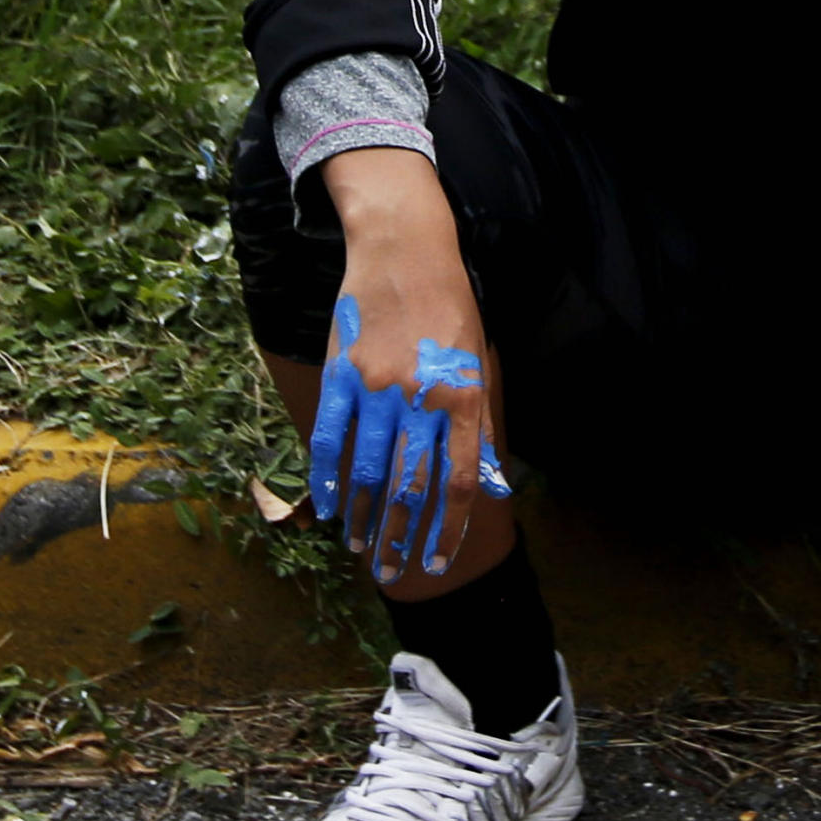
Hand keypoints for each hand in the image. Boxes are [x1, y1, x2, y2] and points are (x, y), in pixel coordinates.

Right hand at [307, 236, 509, 584]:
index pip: (458, 482)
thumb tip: (492, 486)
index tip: (438, 562)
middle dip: (401, 538)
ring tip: (362, 548)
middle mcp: (422, 396)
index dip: (447, 529)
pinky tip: (329, 509)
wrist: (405, 248)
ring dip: (364, 518)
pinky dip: (328, 480)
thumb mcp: (480, 363)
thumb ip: (481, 428)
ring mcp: (378, 387)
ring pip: (368, 471)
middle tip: (392, 572)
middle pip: (410, 486)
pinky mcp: (342, 374)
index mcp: (465, 397)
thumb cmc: (449, 308)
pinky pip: (331, 439)